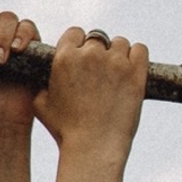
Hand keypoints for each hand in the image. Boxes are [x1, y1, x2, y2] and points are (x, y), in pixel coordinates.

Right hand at [34, 27, 147, 155]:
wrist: (94, 148)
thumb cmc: (66, 132)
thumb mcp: (41, 105)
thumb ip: (41, 83)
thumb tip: (43, 76)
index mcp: (65, 57)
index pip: (74, 33)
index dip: (78, 45)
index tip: (82, 59)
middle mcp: (90, 54)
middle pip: (97, 38)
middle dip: (98, 52)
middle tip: (100, 73)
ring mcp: (115, 62)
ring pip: (120, 43)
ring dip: (118, 55)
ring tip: (116, 74)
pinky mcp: (136, 73)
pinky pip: (140, 50)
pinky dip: (137, 57)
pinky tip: (132, 69)